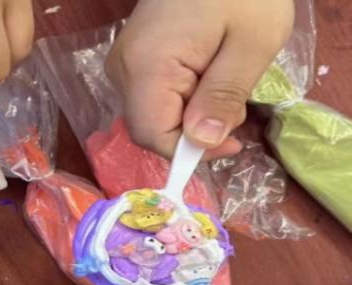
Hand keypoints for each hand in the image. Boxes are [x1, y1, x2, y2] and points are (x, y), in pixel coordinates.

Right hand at [107, 0, 293, 157]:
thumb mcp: (251, 43)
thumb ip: (224, 95)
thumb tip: (202, 142)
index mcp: (146, 66)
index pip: (152, 135)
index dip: (189, 150)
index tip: (233, 143)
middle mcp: (123, 69)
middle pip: (151, 126)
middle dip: (196, 129)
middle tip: (238, 102)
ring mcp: (125, 62)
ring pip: (154, 113)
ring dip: (193, 113)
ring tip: (226, 77)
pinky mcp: (134, 57)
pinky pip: (154, 94)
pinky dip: (186, 97)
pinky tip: (210, 72)